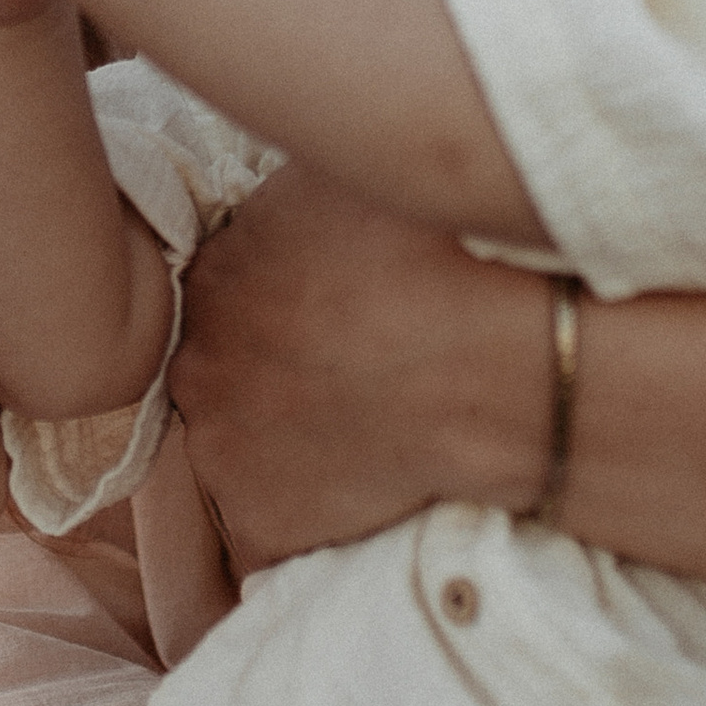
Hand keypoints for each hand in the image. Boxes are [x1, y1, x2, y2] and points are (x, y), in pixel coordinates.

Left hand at [172, 163, 551, 570]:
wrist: (510, 363)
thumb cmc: (446, 251)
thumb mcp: (347, 172)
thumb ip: (288, 192)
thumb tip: (280, 178)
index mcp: (213, 274)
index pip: (223, 293)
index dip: (279, 304)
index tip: (332, 317)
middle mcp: (195, 362)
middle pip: (223, 369)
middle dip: (271, 372)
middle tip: (349, 375)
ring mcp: (220, 453)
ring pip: (238, 449)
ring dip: (282, 444)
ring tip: (363, 432)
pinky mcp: (261, 527)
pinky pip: (267, 533)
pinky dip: (303, 521)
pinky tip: (357, 496)